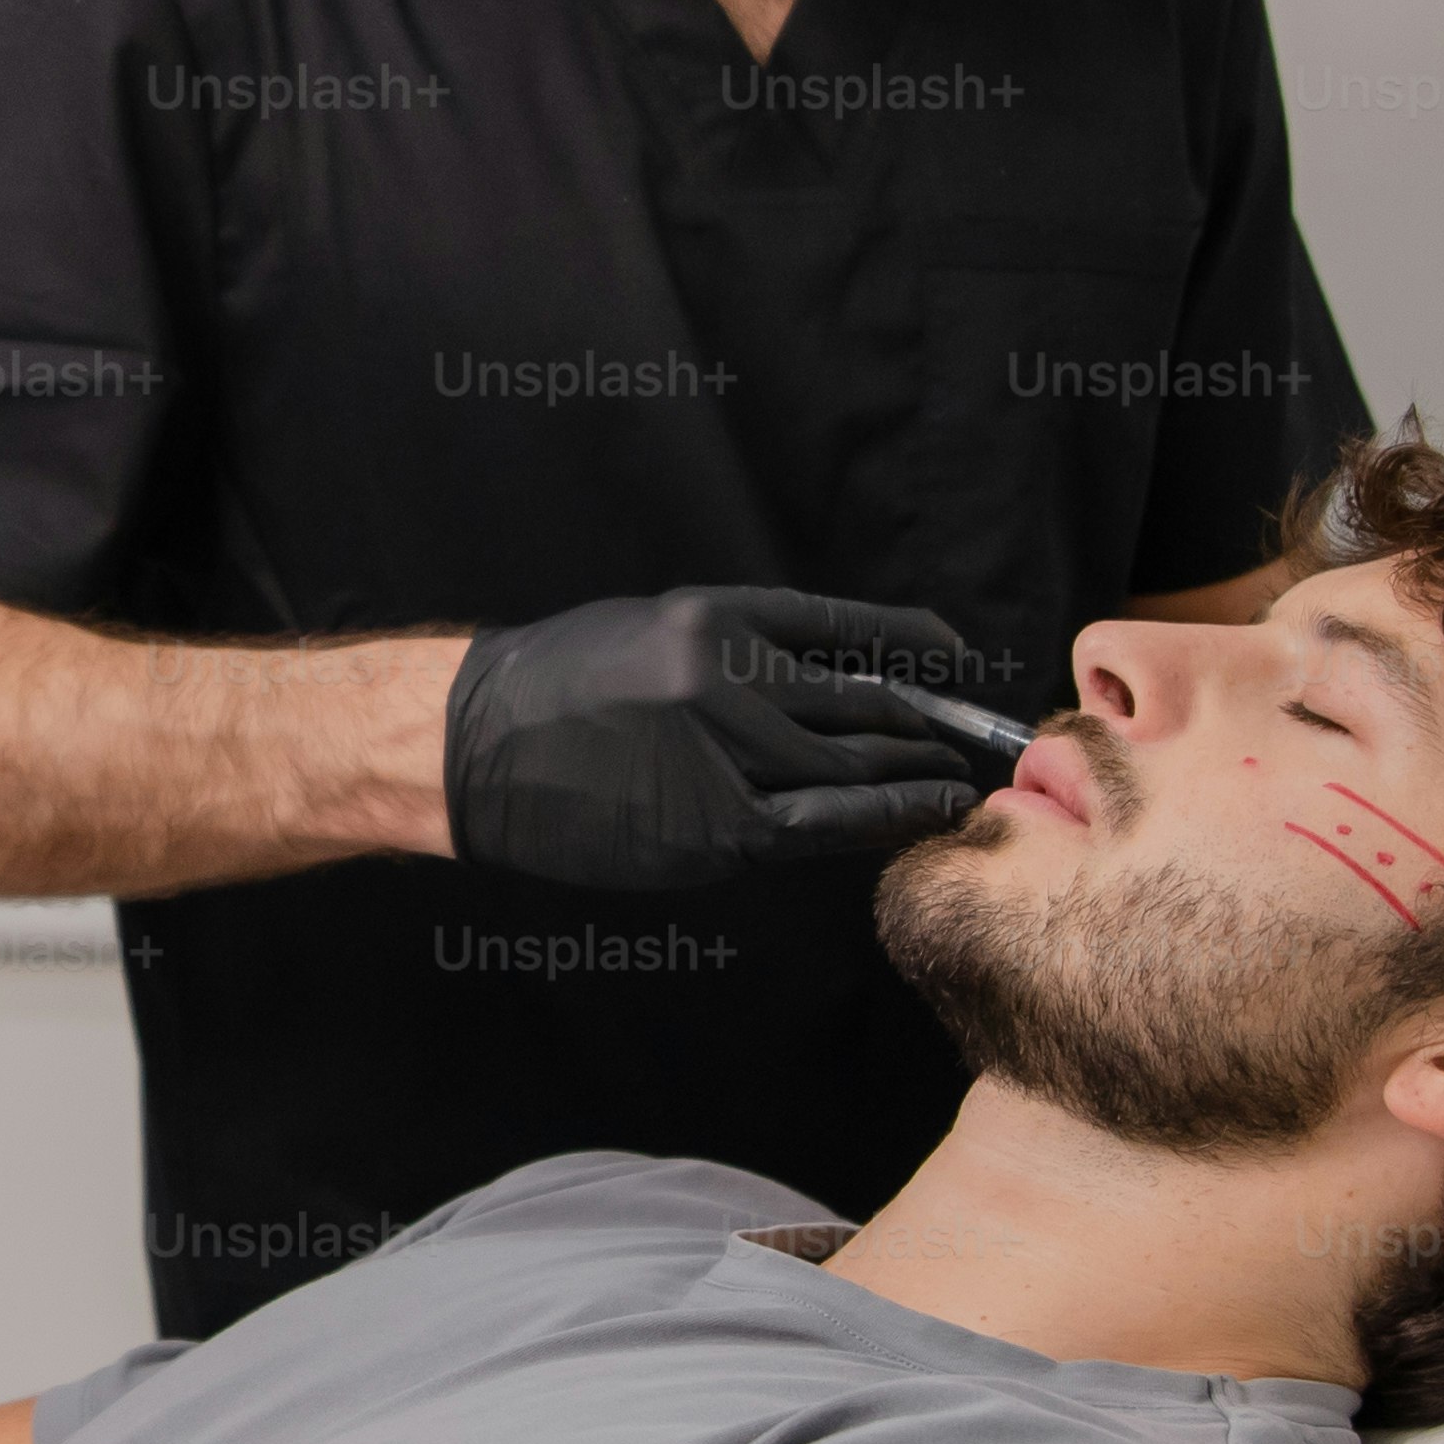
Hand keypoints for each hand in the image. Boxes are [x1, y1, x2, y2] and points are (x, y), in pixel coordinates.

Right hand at [441, 584, 991, 888]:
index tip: (952, 652)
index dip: (907, 639)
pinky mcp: (713, 827)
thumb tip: (825, 681)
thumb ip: (733, 653)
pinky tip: (917, 813)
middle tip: (967, 733)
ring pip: (850, 764)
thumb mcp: (650, 631)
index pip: (840, 623)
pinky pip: (820, 824)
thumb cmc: (558, 686)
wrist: (476, 748)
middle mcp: (728, 679)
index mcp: (713, 617)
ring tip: (955, 780)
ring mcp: (723, 755)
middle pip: (859, 698)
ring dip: (914, 772)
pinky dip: (879, 818)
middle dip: (923, 719)